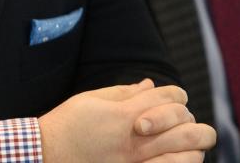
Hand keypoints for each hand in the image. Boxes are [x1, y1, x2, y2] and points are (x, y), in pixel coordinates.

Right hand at [38, 78, 215, 162]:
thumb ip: (124, 93)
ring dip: (192, 146)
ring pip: (188, 154)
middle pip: (187, 124)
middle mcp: (137, 140)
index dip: (176, 94)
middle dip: (192, 120)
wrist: (46, 156)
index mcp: (127, 114)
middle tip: (185, 123)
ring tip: (185, 144)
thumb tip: (149, 85)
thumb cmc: (66, 126)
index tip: (170, 98)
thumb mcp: (92, 99)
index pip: (172, 96)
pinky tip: (175, 159)